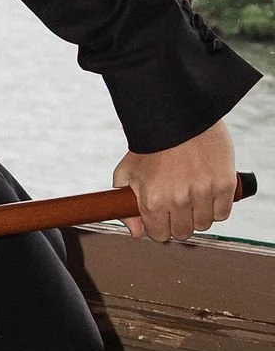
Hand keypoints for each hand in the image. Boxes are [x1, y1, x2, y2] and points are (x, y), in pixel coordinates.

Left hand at [112, 122, 237, 242]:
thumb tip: (137, 233)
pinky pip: (223, 213)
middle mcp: (179, 200)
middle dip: (179, 222)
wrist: (178, 115)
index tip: (163, 216)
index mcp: (153, 201)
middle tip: (179, 205)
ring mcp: (204, 192)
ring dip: (199, 215)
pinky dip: (217, 207)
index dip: (160, 227)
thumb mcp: (127, 173)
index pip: (160, 235)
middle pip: (183, 232)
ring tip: (194, 196)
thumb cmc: (151, 145)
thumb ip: (125, 206)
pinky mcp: (225, 184)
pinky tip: (209, 193)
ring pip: (204, 224)